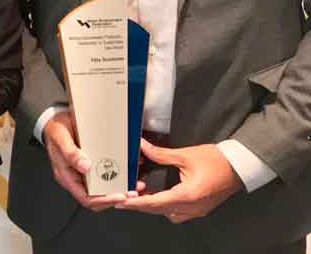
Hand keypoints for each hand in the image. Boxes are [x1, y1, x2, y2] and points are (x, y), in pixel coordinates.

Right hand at [42, 111, 139, 210]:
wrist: (53, 120)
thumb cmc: (55, 130)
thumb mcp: (61, 138)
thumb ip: (71, 153)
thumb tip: (85, 167)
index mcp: (67, 176)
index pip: (86, 198)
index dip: (103, 200)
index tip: (119, 196)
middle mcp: (76, 177)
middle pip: (97, 196)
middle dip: (116, 196)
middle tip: (132, 192)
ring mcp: (84, 172)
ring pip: (103, 187)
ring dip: (120, 187)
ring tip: (135, 183)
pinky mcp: (91, 164)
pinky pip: (105, 174)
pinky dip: (118, 174)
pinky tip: (128, 168)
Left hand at [116, 138, 242, 222]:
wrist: (239, 166)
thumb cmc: (217, 161)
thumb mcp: (185, 155)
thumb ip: (160, 154)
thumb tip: (142, 147)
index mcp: (188, 196)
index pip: (154, 203)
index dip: (135, 202)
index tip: (120, 201)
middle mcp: (192, 208)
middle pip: (158, 210)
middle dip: (139, 204)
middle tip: (123, 196)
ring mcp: (197, 210)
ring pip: (167, 213)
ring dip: (152, 206)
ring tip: (138, 194)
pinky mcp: (200, 208)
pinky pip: (177, 212)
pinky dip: (164, 206)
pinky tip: (157, 196)